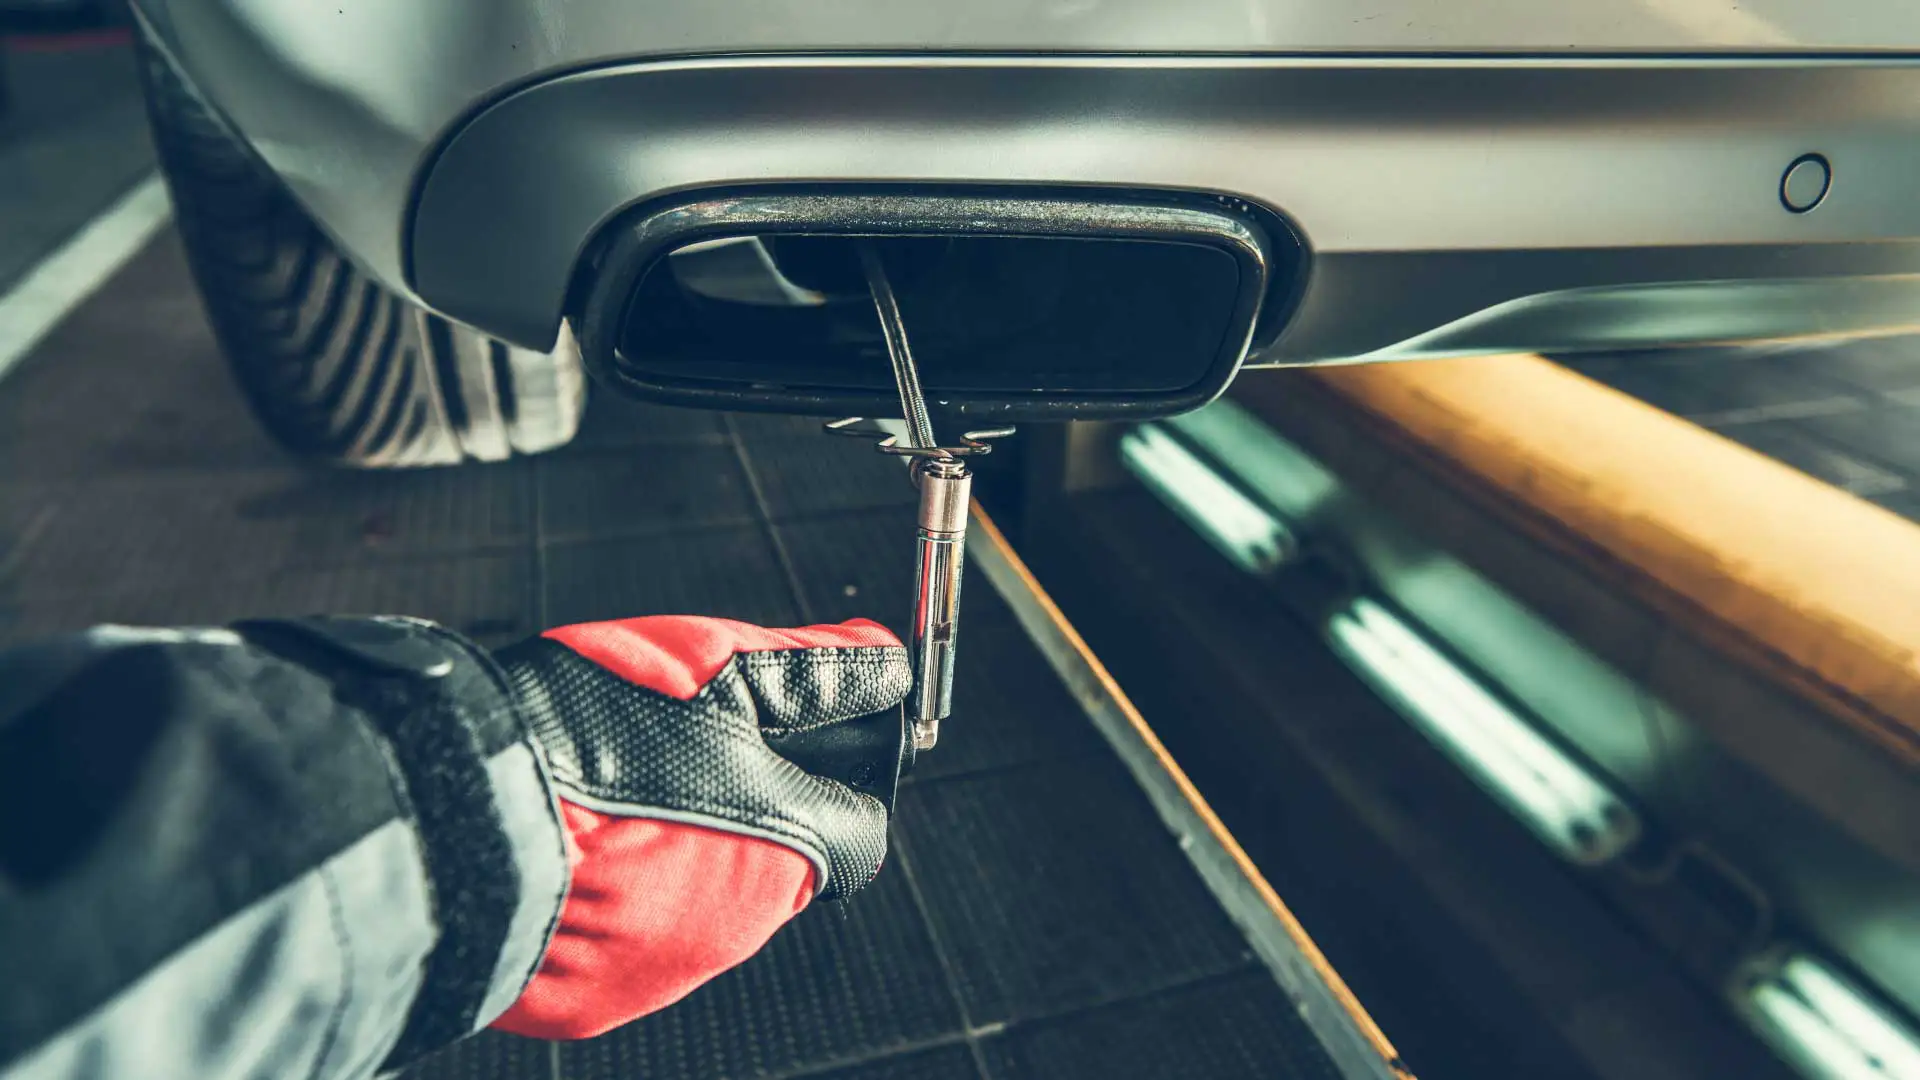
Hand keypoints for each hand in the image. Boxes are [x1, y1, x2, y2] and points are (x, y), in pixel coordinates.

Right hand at [488, 616, 907, 1039]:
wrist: (454, 823)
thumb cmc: (590, 741)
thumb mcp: (721, 669)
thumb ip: (816, 669)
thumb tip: (880, 661)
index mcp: (791, 847)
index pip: (856, 821)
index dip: (824, 767)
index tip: (784, 734)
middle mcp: (742, 925)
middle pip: (774, 857)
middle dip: (742, 802)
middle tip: (676, 747)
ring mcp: (667, 969)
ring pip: (699, 895)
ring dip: (675, 844)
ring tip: (614, 789)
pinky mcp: (596, 998)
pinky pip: (626, 937)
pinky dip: (613, 892)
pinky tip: (577, 841)